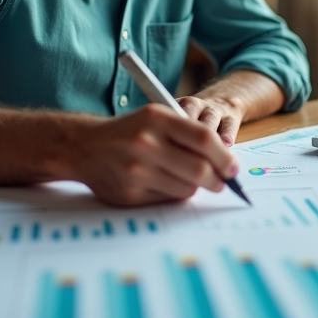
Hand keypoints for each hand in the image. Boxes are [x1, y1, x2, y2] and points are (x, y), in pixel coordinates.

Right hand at [66, 104, 239, 206]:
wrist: (84, 147)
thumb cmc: (129, 131)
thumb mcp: (156, 117)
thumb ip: (188, 133)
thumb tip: (226, 160)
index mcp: (156, 119)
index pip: (203, 138)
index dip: (224, 156)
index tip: (233, 167)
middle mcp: (145, 143)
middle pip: (199, 169)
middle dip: (216, 179)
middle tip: (220, 181)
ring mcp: (136, 171)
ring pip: (187, 188)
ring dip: (195, 187)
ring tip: (186, 178)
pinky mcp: (129, 194)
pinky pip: (167, 200)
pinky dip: (174, 194)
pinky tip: (163, 183)